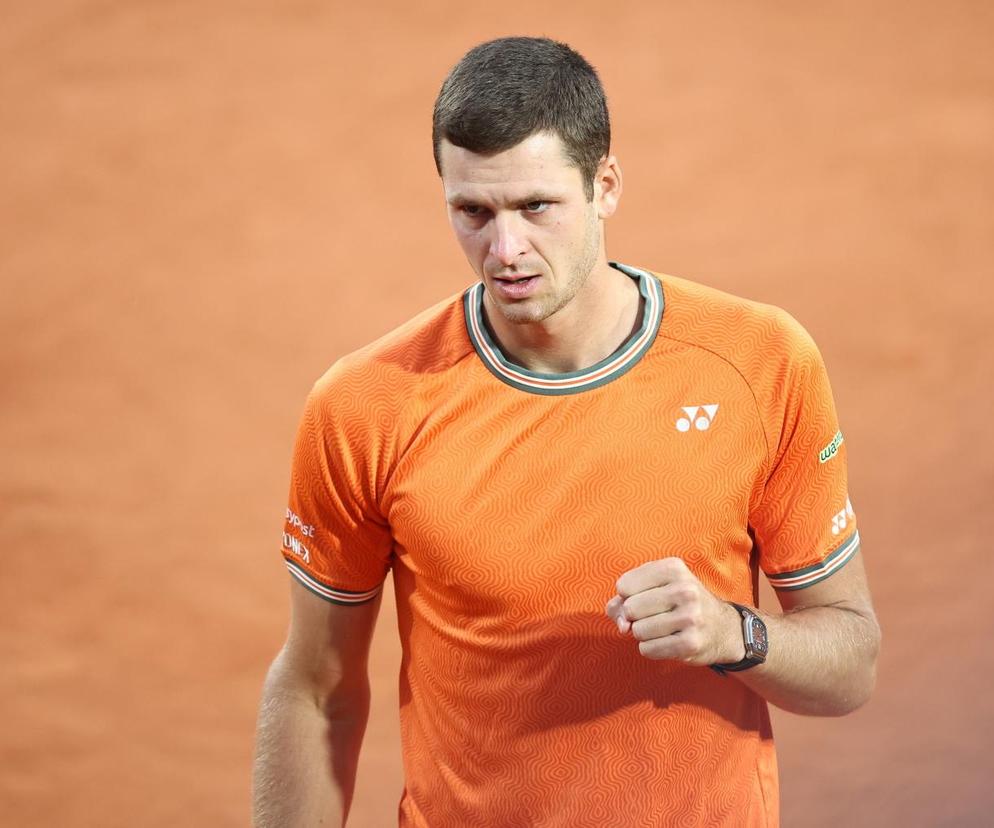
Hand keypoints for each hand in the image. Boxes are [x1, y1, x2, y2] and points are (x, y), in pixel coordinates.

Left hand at [605, 557, 744, 665]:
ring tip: (663, 628)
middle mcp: (685, 590)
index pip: (624, 585)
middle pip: (630, 608)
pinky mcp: (691, 644)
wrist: (723, 628)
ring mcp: (690, 617)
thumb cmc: (680, 603)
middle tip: (654, 615)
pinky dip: (651, 648)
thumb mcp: (656, 586)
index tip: (645, 597)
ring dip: (643, 634)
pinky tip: (667, 641)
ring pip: (638, 631)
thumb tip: (621, 623)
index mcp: (674, 568)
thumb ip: (625, 598)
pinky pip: (647, 649)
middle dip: (635, 617)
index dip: (627, 596)